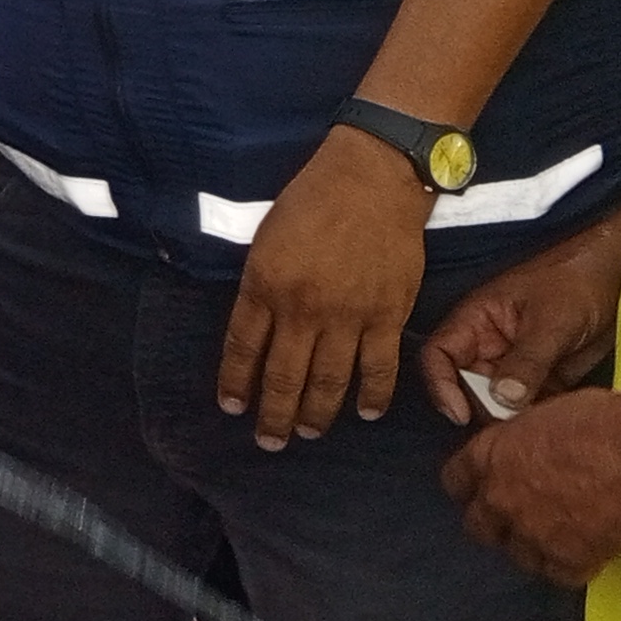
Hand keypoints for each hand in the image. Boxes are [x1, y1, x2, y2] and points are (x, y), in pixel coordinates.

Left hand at [218, 128, 431, 447]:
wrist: (372, 179)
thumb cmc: (311, 201)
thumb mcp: (265, 239)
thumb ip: (260, 287)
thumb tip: (257, 330)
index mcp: (264, 285)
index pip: (243, 348)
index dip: (236, 383)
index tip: (233, 407)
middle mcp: (302, 308)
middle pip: (283, 376)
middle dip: (274, 415)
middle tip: (270, 441)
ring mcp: (347, 316)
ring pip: (328, 381)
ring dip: (317, 414)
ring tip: (308, 433)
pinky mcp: (387, 316)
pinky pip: (379, 369)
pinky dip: (372, 396)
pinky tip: (365, 413)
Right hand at [419, 201, 620, 424]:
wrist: (620, 275)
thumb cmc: (578, 279)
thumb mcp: (551, 320)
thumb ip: (526, 361)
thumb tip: (502, 400)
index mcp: (476, 320)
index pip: (439, 356)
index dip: (441, 385)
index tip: (461, 414)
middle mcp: (489, 345)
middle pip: (467, 387)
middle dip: (483, 409)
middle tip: (510, 428)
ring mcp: (516, 364)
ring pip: (499, 402)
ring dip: (513, 420)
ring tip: (536, 430)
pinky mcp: (543, 378)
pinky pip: (530, 407)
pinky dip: (539, 420)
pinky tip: (555, 427)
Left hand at [439, 385, 620, 585]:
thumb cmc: (602, 420)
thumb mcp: (543, 418)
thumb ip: (522, 444)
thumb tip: (528, 453)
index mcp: (490, 456)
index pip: (455, 482)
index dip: (472, 488)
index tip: (486, 491)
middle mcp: (501, 499)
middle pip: (479, 528)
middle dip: (497, 526)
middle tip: (524, 521)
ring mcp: (532, 534)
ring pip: (518, 557)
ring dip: (536, 549)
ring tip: (563, 537)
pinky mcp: (567, 560)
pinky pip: (559, 575)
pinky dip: (572, 567)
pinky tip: (590, 552)